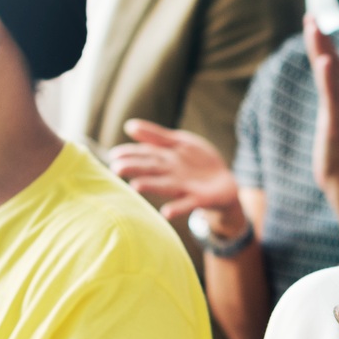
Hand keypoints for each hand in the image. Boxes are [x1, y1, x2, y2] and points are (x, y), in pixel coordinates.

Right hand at [107, 120, 244, 230]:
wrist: (225, 183)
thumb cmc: (198, 162)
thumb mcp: (180, 142)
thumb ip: (157, 136)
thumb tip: (129, 126)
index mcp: (165, 158)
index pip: (145, 153)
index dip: (129, 153)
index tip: (113, 154)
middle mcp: (171, 173)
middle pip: (151, 168)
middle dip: (134, 168)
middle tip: (116, 168)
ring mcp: (184, 187)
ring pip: (164, 185)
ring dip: (150, 186)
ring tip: (135, 186)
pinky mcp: (198, 198)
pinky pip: (187, 203)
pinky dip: (177, 208)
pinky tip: (166, 212)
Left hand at [304, 15, 338, 196]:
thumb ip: (338, 101)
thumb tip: (333, 86)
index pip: (336, 65)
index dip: (325, 44)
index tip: (314, 23)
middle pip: (333, 63)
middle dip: (321, 40)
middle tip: (309, 17)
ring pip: (331, 74)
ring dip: (322, 49)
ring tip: (313, 27)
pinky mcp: (338, 123)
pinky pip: (333, 96)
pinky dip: (328, 78)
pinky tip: (323, 61)